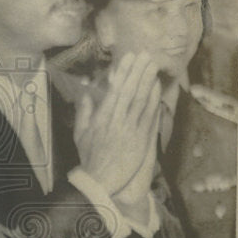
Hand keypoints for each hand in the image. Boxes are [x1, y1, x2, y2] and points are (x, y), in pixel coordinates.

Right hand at [73, 52, 160, 198]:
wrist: (100, 181)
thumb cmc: (89, 158)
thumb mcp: (80, 134)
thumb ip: (83, 113)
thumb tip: (86, 95)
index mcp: (102, 118)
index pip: (115, 90)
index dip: (124, 73)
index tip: (129, 58)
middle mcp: (117, 121)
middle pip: (130, 92)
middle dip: (138, 72)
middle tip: (146, 56)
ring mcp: (131, 130)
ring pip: (141, 101)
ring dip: (148, 82)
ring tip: (153, 67)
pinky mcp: (141, 140)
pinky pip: (149, 116)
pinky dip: (154, 101)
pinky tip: (157, 89)